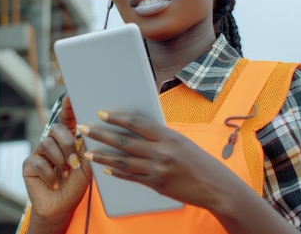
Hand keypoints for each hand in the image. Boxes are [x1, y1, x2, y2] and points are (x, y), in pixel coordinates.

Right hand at [22, 96, 91, 220]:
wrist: (62, 207)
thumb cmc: (75, 185)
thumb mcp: (86, 165)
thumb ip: (85, 147)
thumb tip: (87, 128)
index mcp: (67, 139)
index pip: (67, 118)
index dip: (68, 106)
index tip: (70, 95)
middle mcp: (52, 142)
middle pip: (57, 129)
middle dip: (67, 145)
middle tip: (74, 163)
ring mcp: (39, 152)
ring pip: (47, 144)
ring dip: (60, 161)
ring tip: (66, 175)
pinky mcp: (29, 165)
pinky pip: (38, 162)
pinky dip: (50, 175)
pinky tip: (54, 183)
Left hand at [78, 111, 230, 208]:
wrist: (215, 187)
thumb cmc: (199, 161)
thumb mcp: (181, 141)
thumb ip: (159, 136)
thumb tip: (136, 128)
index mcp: (168, 136)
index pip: (136, 123)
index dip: (116, 117)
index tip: (101, 113)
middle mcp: (161, 152)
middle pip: (124, 141)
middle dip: (101, 134)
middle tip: (84, 130)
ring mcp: (157, 170)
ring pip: (122, 161)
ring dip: (102, 155)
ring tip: (87, 151)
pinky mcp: (156, 185)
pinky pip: (131, 177)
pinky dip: (116, 172)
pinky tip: (104, 168)